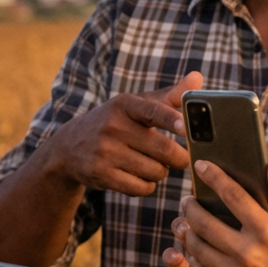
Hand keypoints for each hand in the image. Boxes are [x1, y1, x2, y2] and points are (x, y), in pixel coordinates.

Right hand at [45, 71, 202, 196]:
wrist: (69, 148)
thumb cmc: (115, 123)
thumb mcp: (136, 105)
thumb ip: (169, 96)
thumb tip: (198, 78)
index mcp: (125, 104)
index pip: (154, 111)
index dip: (173, 121)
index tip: (186, 128)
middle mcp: (113, 126)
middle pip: (164, 150)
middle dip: (179, 158)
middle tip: (179, 158)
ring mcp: (105, 152)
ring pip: (156, 171)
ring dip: (161, 172)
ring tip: (150, 163)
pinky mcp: (101, 174)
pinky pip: (141, 188)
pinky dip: (146, 186)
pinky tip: (138, 177)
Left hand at [176, 160, 267, 266]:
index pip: (232, 195)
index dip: (213, 177)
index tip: (201, 165)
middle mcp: (249, 253)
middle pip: (204, 222)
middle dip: (191, 206)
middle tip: (187, 200)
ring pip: (198, 248)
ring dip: (187, 231)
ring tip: (187, 223)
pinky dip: (193, 258)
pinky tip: (196, 250)